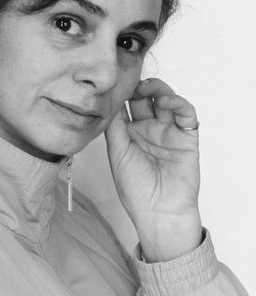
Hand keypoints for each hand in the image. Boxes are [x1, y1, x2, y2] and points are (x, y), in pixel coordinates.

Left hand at [104, 78, 201, 261]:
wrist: (160, 212)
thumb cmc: (136, 189)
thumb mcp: (117, 155)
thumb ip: (114, 128)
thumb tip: (108, 101)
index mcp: (129, 135)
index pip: (126, 106)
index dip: (122, 94)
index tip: (116, 83)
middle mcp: (148, 131)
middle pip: (145, 100)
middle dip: (140, 88)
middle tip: (133, 83)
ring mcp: (168, 132)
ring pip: (166, 102)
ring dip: (159, 90)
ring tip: (149, 89)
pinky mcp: (187, 137)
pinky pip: (186, 114)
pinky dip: (179, 104)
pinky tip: (168, 102)